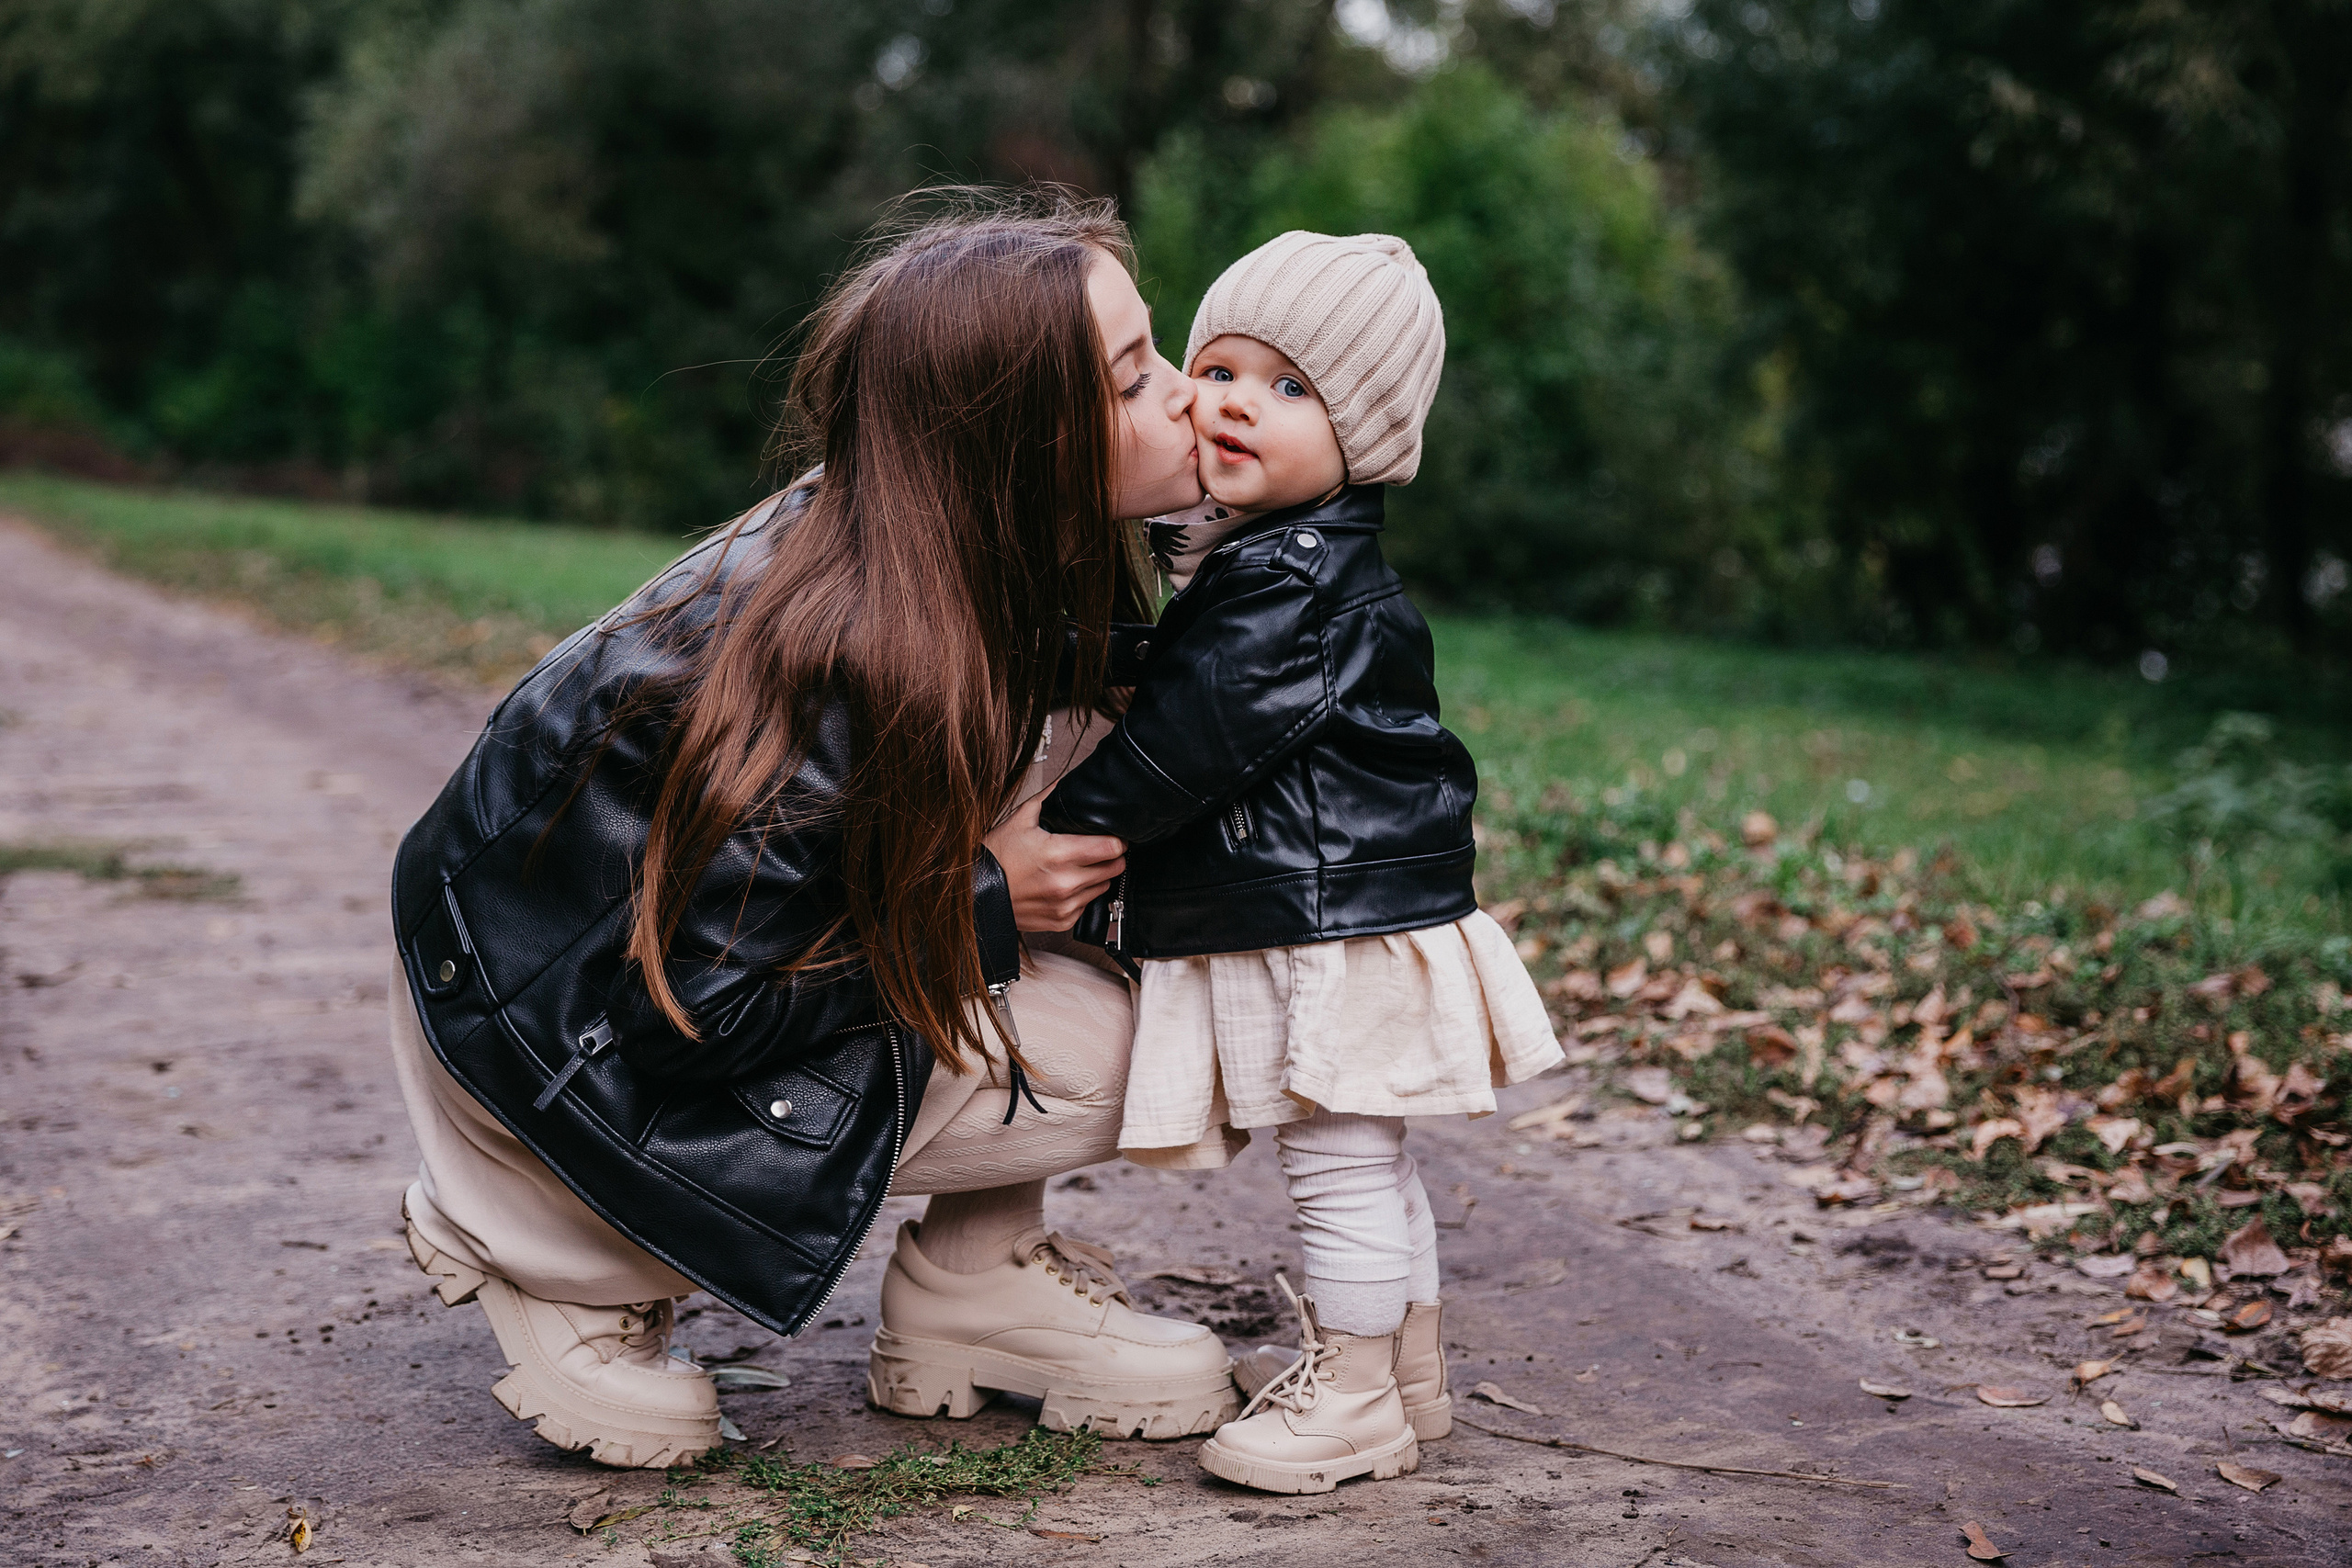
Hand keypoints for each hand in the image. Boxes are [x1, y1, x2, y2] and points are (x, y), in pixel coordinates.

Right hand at [984, 794, 1124, 931]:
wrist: (975, 894)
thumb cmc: (995, 858)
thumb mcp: (1020, 819)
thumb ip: (1049, 799)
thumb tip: (1068, 784)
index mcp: (1059, 854)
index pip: (1112, 848)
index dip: (1117, 839)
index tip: (1113, 836)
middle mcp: (1065, 883)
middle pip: (1114, 867)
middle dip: (1111, 856)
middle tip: (1097, 849)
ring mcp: (1065, 905)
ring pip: (1103, 886)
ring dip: (1097, 875)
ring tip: (1077, 866)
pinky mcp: (1061, 920)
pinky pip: (1087, 905)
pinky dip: (1082, 894)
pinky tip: (1065, 884)